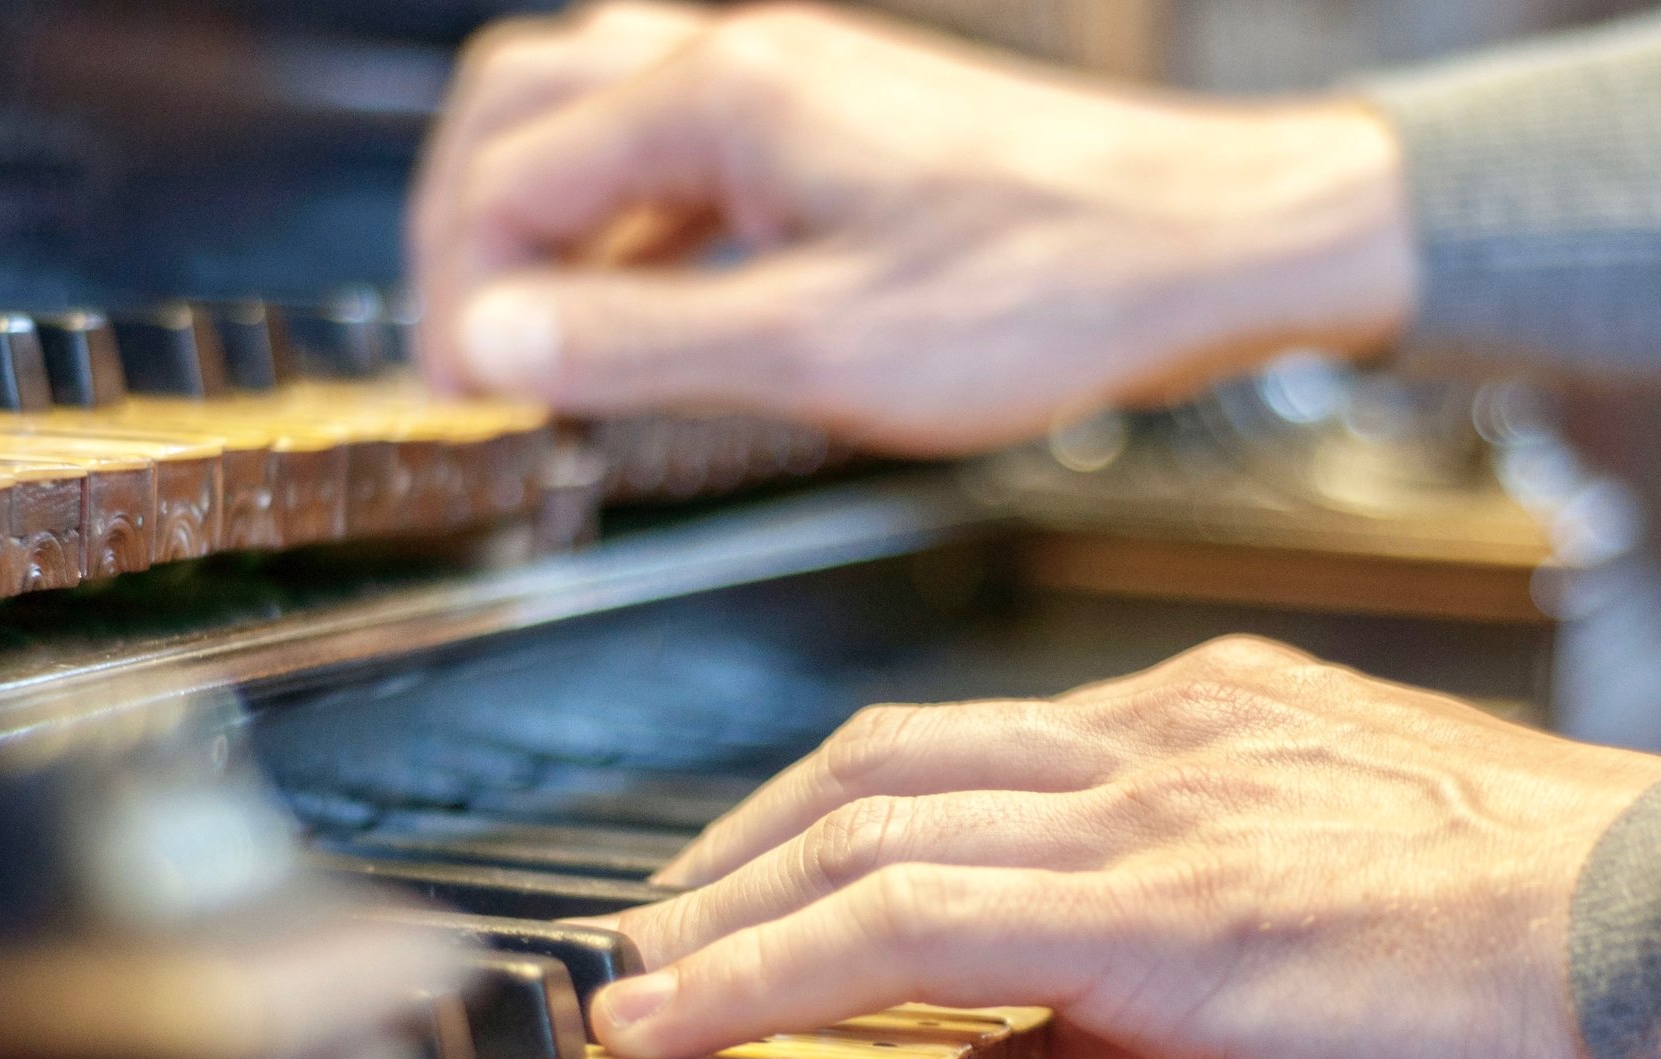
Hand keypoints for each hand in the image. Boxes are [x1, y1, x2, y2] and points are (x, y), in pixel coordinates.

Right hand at [410, 1, 1415, 452]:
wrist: (1205, 242)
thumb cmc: (1047, 289)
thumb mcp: (818, 350)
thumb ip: (637, 344)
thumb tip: (489, 345)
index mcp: (719, 96)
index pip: (504, 179)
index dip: (454, 295)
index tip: (460, 395)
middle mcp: (745, 60)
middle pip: (522, 106)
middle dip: (465, 228)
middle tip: (465, 348)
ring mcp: (795, 83)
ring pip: (601, 118)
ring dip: (549, 222)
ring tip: (545, 338)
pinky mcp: (841, 125)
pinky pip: (688, 153)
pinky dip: (636, 227)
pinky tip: (656, 311)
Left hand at [586, 638, 1660, 1058]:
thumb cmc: (1561, 944)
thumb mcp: (1345, 916)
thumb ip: (1188, 944)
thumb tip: (1073, 1013)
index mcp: (1217, 718)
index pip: (968, 751)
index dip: (834, 814)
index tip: (765, 881)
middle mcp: (1167, 733)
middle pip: (882, 763)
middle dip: (743, 847)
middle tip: (657, 921)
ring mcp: (1157, 807)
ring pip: (865, 828)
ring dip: (722, 909)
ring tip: (634, 978)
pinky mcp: (1161, 908)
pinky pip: (903, 922)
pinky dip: (763, 966)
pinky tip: (678, 1016)